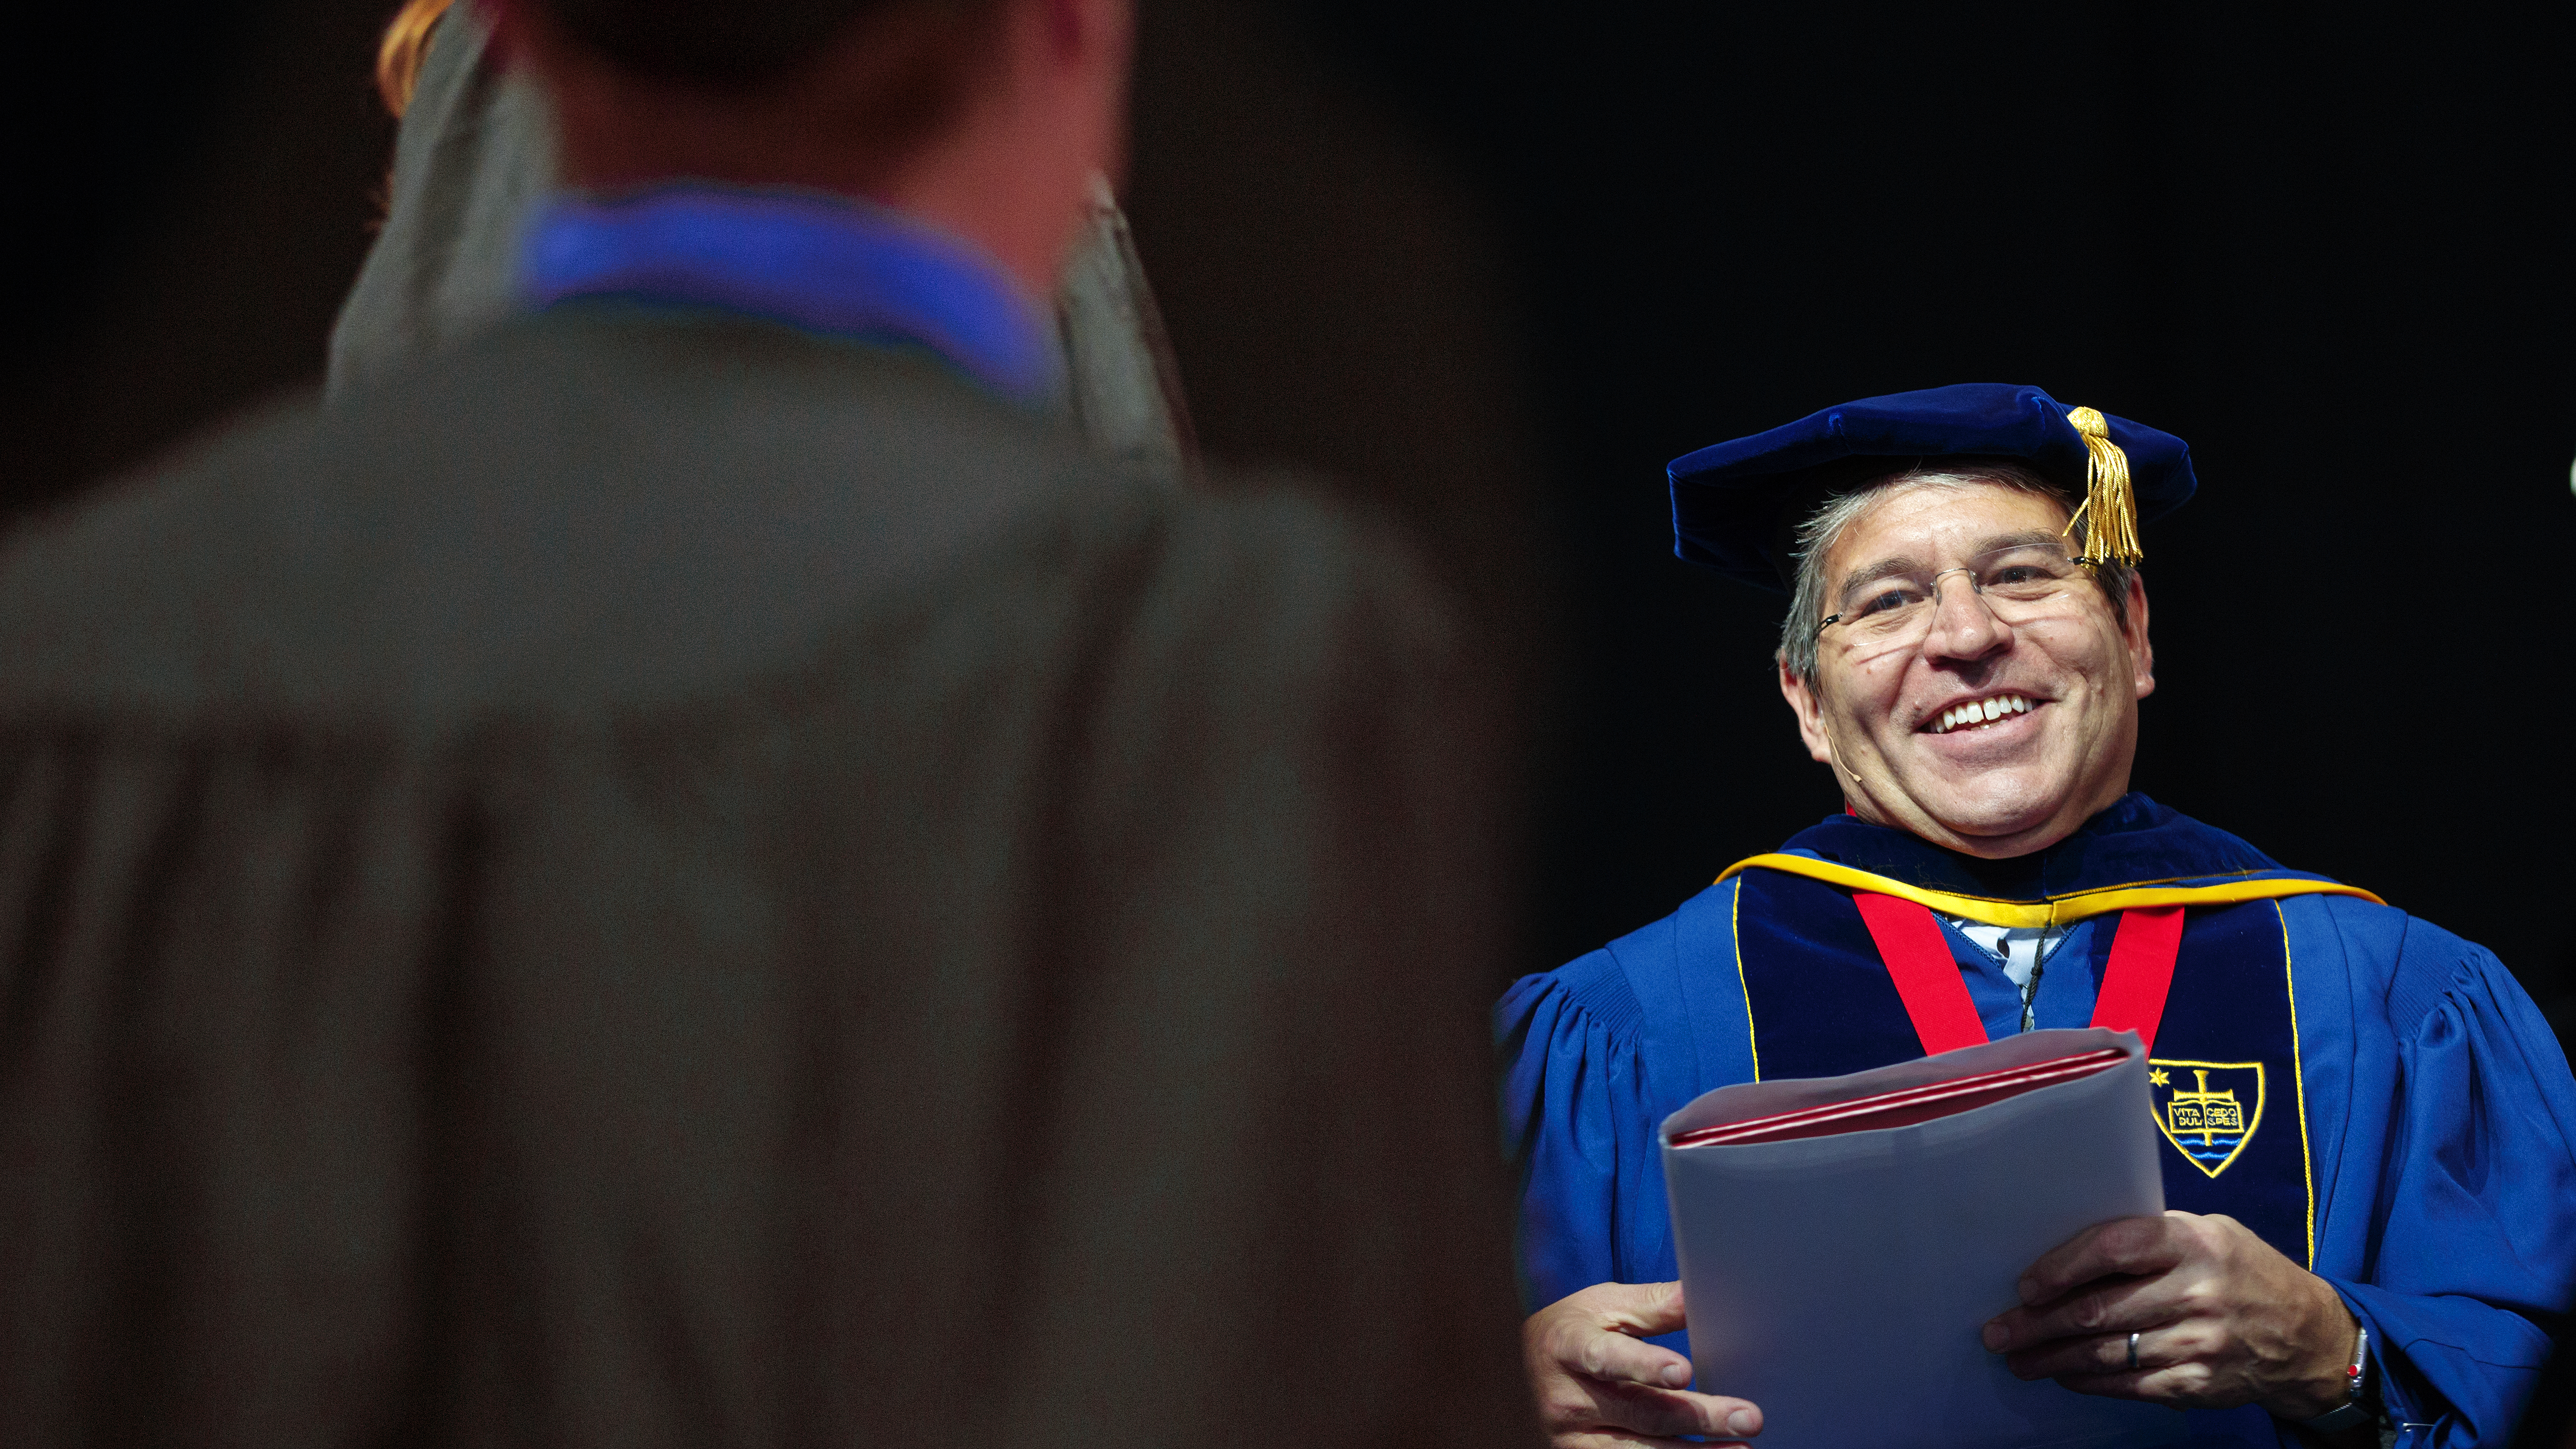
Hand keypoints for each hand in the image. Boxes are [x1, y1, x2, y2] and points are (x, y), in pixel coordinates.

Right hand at [1522, 1281, 1763, 1448]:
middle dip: (1698, 1417)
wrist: (1532, 1364)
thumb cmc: (1578, 1328)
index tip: (1685, 1372)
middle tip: (1747, 1418)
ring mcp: (1573, 1439)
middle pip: (1640, 1413)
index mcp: (1568, 1347)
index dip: (1644, 1366)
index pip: (1606, 1358)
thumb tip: (1700, 1291)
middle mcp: (1567, 1399)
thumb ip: (1654, 1304)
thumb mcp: (1606, 1305)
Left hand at [1980, 1211, 2360, 1420]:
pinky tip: (2063, 1374)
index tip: (2025, 1284)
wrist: (2307, 1336)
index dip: (2061, 1266)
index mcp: (2193, 1242)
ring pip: (2106, 1353)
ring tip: (2017, 1357)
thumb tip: (2069, 1251)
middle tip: (1998, 1331)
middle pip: (2098, 1310)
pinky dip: (2088, 1381)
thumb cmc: (2241, 1272)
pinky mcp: (2197, 1383)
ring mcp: (2198, 1342)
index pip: (2113, 1247)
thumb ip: (2148, 1237)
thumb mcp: (2208, 1232)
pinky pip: (2128, 1384)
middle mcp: (2195, 1291)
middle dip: (2038, 1323)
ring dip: (2052, 1357)